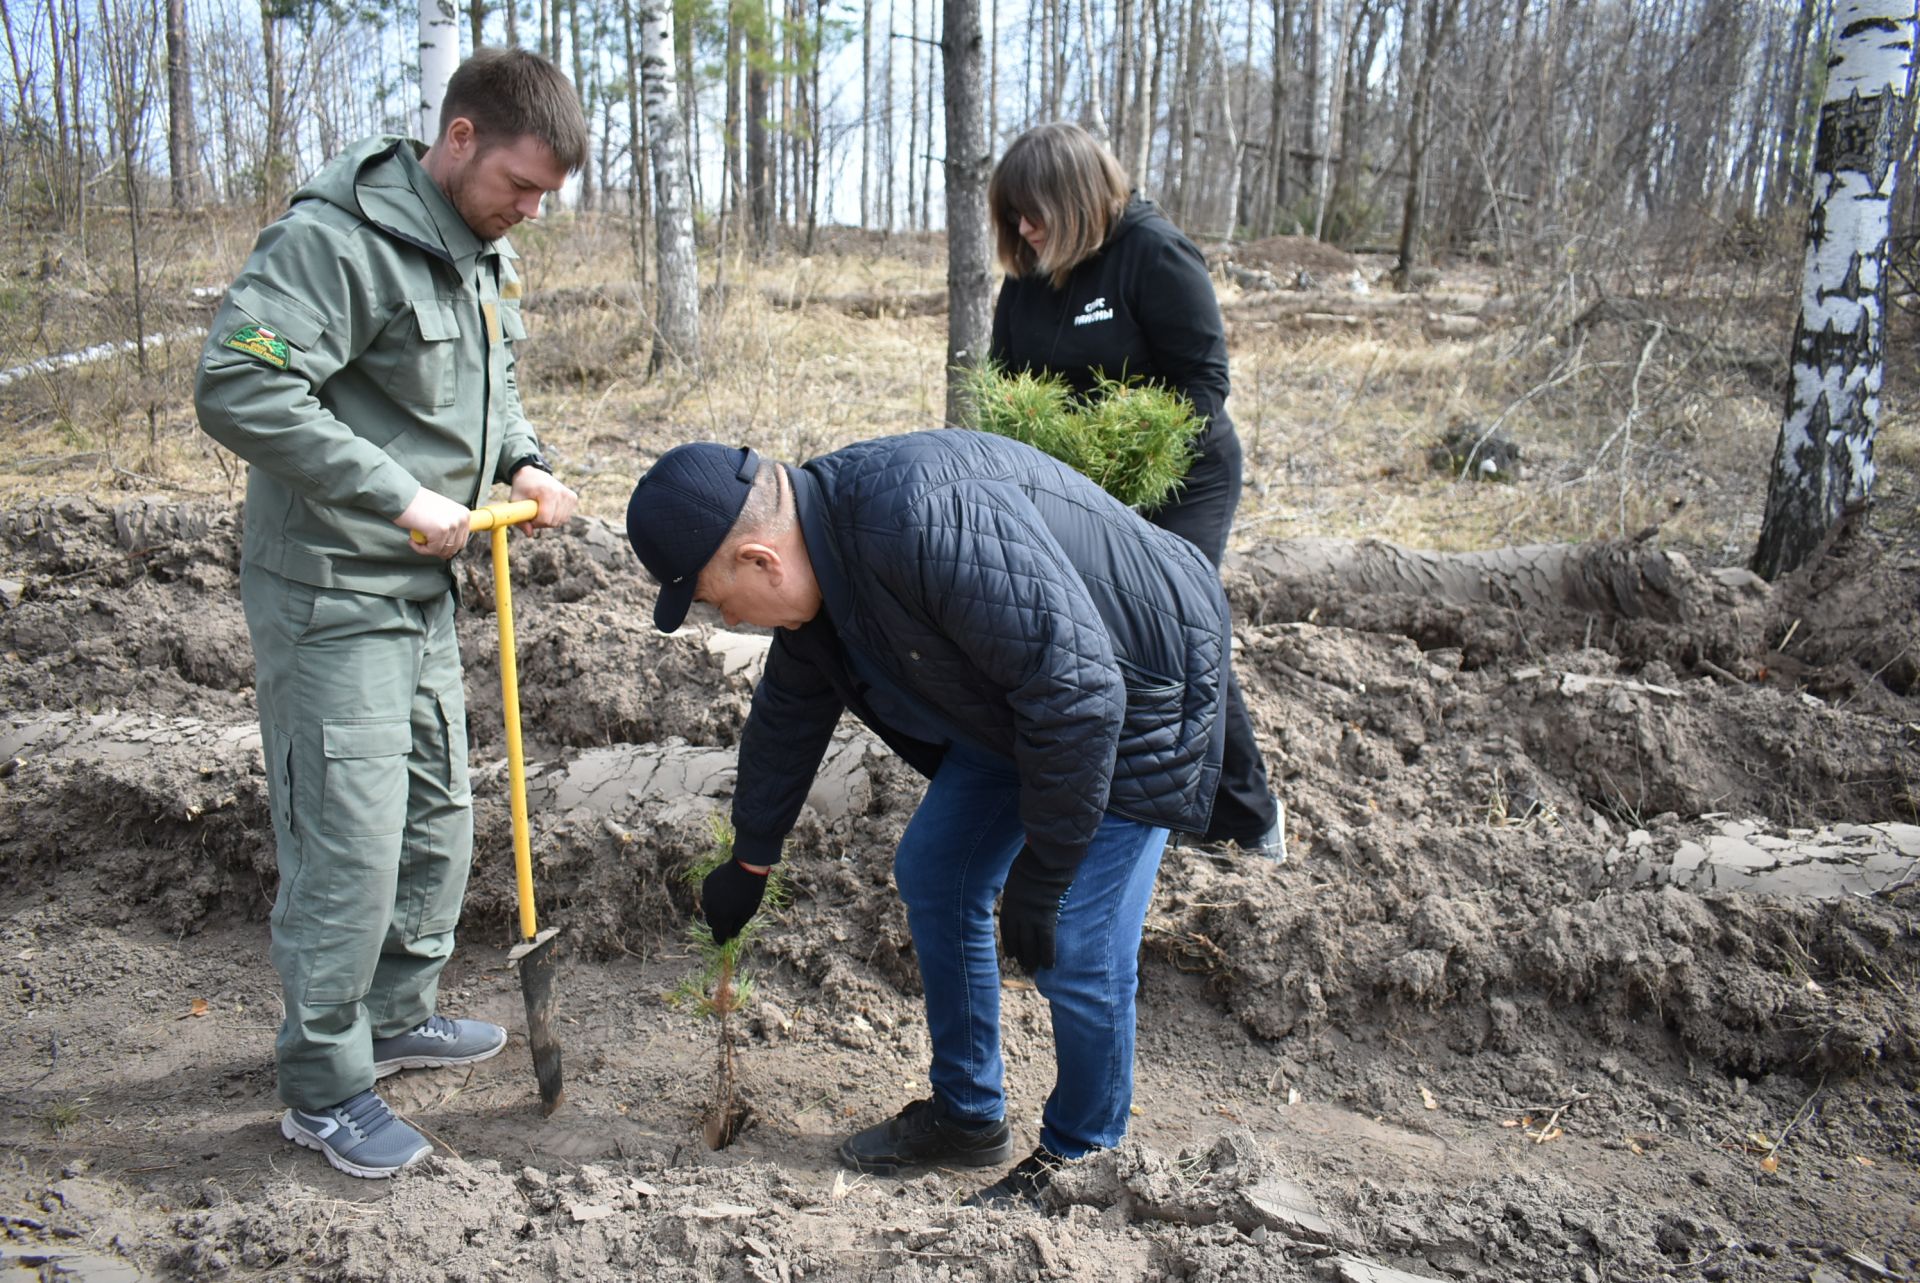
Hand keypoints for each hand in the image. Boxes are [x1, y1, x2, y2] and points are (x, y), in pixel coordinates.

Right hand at [396, 487, 471, 558]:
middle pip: (454, 548)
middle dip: (438, 550)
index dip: (446, 547)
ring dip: (427, 549)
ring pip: (442, 551)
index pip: (461, 541)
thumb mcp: (442, 512)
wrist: (402, 495)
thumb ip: (449, 526)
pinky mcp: (441, 531)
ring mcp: (452, 525)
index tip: (434, 546)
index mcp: (464, 514)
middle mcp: (461, 519)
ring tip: (416, 540)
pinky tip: (412, 540)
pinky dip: (420, 549)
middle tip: (424, 544)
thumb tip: (450, 546)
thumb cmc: (417, 505)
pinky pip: (432, 550)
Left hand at [511, 466, 577, 537]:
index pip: (545, 519)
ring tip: (541, 510)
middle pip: (553, 522)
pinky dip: (557, 517)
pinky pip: (565, 517)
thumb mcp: (515, 501)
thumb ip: (520, 520)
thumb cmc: (522, 488)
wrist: (532, 474)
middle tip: (534, 514)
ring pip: (561, 521)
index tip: (529, 517)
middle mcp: (560, 492)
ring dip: (549, 521)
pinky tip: (550, 509)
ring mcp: (569, 495)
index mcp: (546, 491)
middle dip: (542, 523)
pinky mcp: (573, 497)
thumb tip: (529, 534)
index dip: (535, 523)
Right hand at [701, 859, 769, 944]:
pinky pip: (708, 895)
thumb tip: (730, 936)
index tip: (723, 942)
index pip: (718, 934)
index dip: (721, 939)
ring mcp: (707, 895)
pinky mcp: (706, 884)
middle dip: (718, 924)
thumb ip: (737, 926)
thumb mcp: (748, 912)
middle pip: (711, 922)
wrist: (746, 866)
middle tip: (727, 923)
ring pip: (708, 908)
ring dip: (715, 910)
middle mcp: (711, 908)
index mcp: (722, 917)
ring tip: (727, 905)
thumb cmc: (751, 892)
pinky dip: (714, 898)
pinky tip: (724, 892)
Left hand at [999, 846, 1075, 973]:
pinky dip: (1048, 955)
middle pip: (1017, 941)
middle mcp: (1017, 916)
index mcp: (1009, 906)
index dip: (1009, 944)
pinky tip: (1049, 966)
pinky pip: (1046, 942)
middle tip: (1024, 966)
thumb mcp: (1017, 879)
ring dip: (1031, 959)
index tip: (1011, 954)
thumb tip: (1025, 890)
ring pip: (1029, 945)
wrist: (1039, 866)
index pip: (1007, 930)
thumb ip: (1020, 890)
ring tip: (1033, 969)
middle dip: (1020, 955)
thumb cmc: (1030, 867)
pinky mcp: (1045, 920)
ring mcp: (1030, 920)